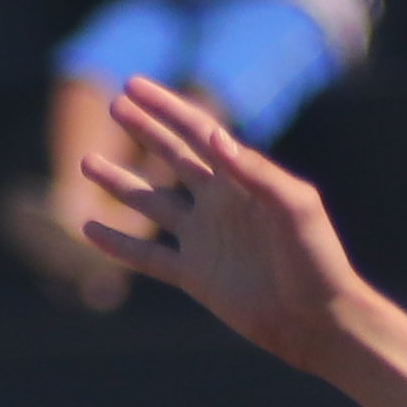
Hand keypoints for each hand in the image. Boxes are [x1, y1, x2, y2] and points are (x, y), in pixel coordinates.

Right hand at [85, 79, 370, 353]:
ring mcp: (205, 240)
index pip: (199, 134)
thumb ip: (257, 172)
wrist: (319, 321)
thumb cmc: (317, 260)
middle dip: (145, 130)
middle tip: (114, 104)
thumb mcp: (296, 207)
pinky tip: (90, 230)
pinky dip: (119, 244)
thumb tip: (215, 137)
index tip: (133, 85)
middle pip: (173, 158)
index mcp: (244, 181)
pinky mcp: (195, 276)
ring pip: (151, 203)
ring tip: (87, 161)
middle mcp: (221, 205)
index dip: (166, 108)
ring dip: (120, 183)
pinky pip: (148, 257)